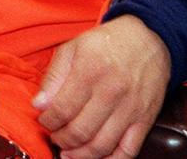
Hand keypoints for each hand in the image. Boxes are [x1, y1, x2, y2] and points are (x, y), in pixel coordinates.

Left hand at [33, 16, 169, 157]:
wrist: (148, 38)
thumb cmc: (106, 43)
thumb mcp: (72, 48)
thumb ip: (53, 77)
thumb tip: (38, 105)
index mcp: (90, 70)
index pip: (62, 109)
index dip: (48, 121)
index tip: (44, 120)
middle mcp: (111, 91)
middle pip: (80, 131)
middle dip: (61, 140)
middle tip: (55, 137)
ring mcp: (131, 108)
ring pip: (101, 145)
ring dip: (80, 154)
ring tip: (68, 151)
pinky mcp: (146, 119)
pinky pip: (128, 150)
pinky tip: (95, 157)